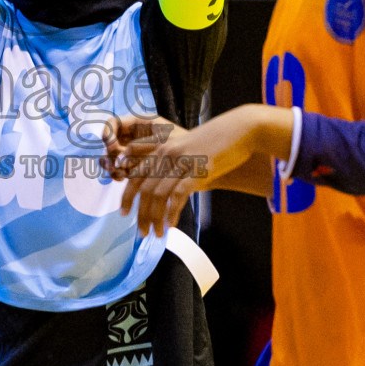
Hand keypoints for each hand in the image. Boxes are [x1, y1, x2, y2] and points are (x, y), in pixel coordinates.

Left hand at [104, 105, 294, 235]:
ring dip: (155, 218)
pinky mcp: (198, 169)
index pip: (135, 176)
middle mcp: (167, 154)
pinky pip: (178, 195)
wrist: (239, 130)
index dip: (127, 197)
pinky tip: (171, 225)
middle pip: (144, 189)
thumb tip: (163, 193)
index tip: (124, 213)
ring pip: (158, 195)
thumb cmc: (214, 143)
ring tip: (157, 234)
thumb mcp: (187, 151)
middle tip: (142, 232)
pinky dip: (171, 212)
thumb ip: (172, 167)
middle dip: (141, 214)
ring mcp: (182, 161)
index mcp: (161, 149)